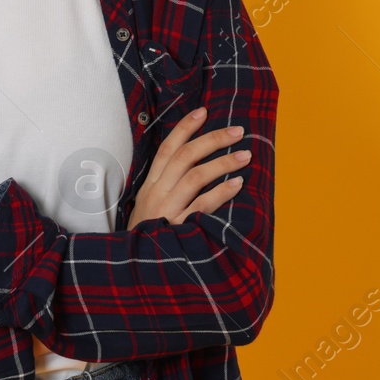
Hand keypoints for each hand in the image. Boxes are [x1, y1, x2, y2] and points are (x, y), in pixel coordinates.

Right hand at [128, 106, 251, 226]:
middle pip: (185, 156)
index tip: (204, 111)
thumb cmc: (147, 236)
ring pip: (196, 176)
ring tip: (245, 155)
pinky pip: (203, 205)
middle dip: (213, 139)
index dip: (185, 128)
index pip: (167, 148)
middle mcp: (156, 193)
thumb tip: (194, 162)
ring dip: (223, 162)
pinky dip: (221, 192)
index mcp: (150, 185)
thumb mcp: (148, 207)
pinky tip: (237, 184)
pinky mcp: (178, 228)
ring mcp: (166, 210)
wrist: (133, 268)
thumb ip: (166, 186)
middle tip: (238, 131)